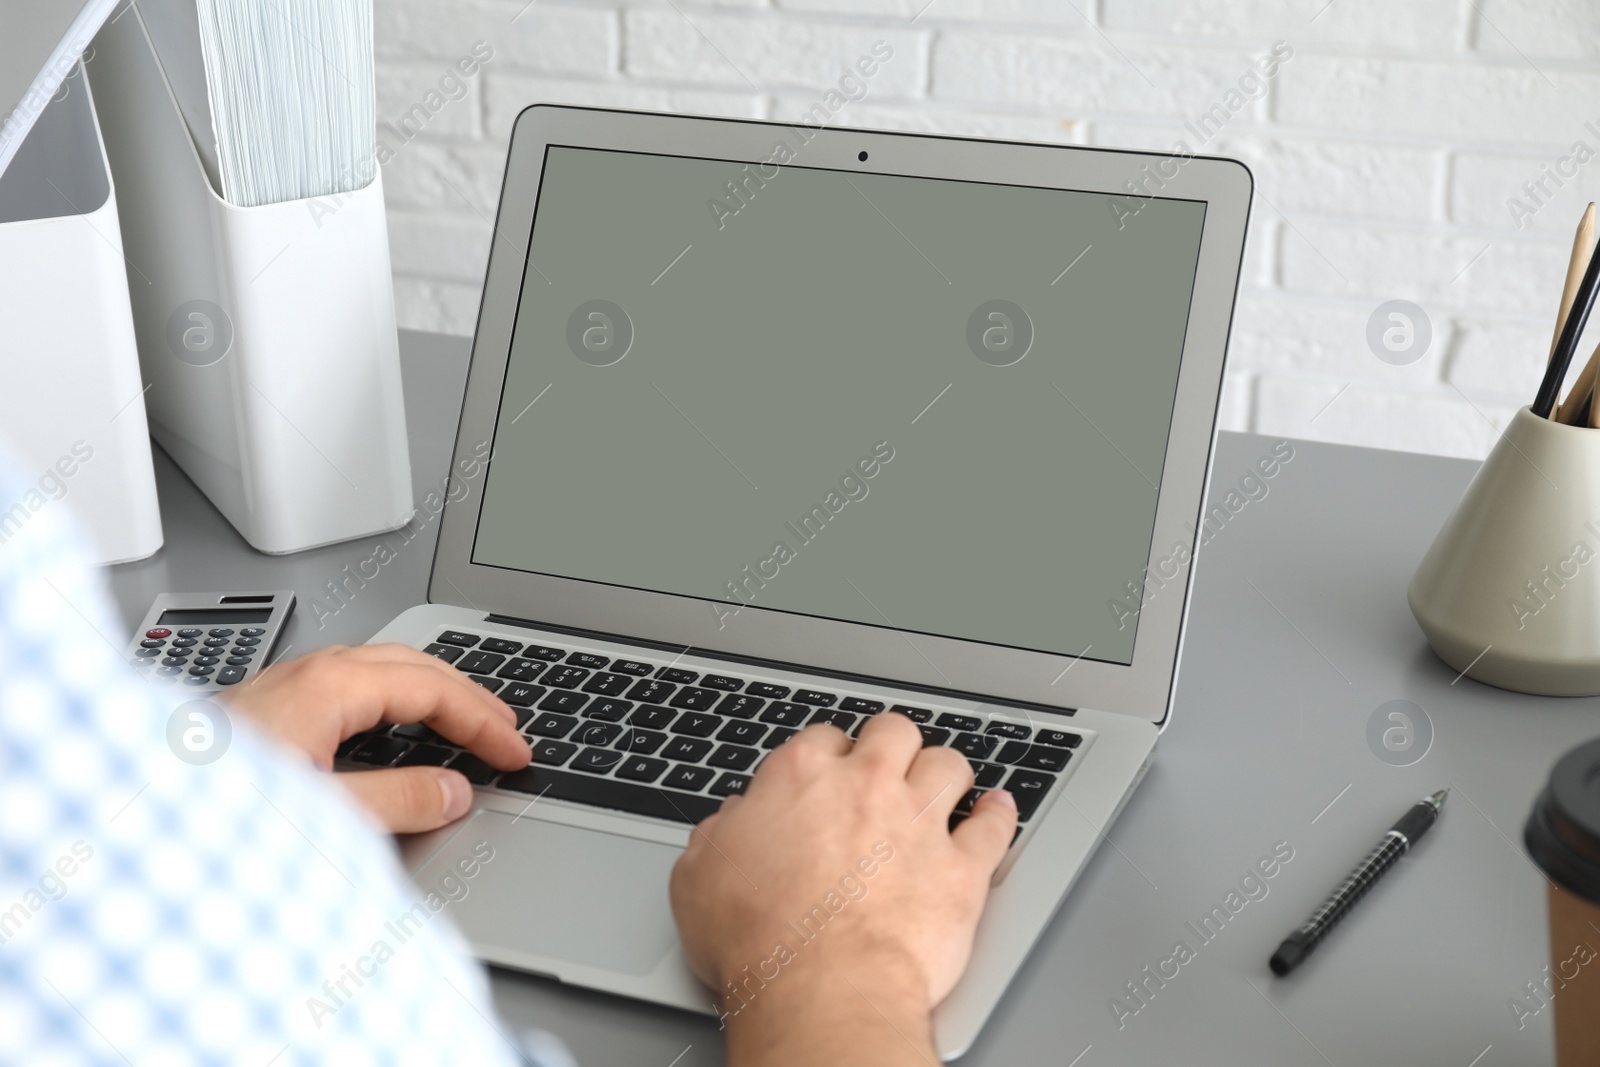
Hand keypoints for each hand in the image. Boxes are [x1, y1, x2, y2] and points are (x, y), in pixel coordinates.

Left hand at [223, 644, 529, 832]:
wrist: (124, 807)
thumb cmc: (204, 805)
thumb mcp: (319, 813)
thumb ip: (395, 801)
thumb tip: (453, 792)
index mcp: (328, 687)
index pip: (433, 687)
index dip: (484, 720)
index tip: (517, 754)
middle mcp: (307, 674)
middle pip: (413, 665)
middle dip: (468, 696)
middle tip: (508, 731)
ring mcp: (285, 686)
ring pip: (381, 670)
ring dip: (433, 694)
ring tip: (467, 725)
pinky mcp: (268, 708)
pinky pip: (352, 687)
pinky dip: (396, 702)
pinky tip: (397, 730)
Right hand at [669, 712, 1016, 1065]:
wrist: (820, 989)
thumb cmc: (760, 939)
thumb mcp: (698, 877)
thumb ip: (720, 835)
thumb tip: (731, 823)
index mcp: (801, 777)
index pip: (823, 738)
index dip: (828, 756)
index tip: (830, 772)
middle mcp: (867, 786)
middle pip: (894, 733)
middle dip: (892, 745)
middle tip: (887, 765)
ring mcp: (920, 823)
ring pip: (950, 765)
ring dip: (945, 773)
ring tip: (942, 784)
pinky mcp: (962, 869)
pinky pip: (995, 827)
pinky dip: (998, 816)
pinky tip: (996, 811)